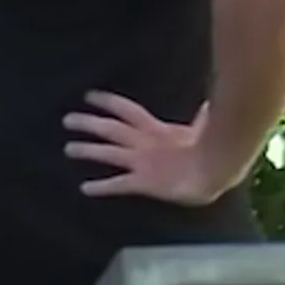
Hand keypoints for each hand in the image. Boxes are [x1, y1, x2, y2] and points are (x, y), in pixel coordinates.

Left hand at [63, 91, 225, 205]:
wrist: (218, 170)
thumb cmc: (216, 150)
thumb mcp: (205, 129)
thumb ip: (202, 117)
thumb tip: (210, 104)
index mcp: (157, 129)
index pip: (126, 110)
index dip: (106, 102)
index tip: (88, 96)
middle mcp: (143, 142)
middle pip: (109, 128)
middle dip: (87, 122)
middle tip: (66, 119)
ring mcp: (142, 162)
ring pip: (107, 153)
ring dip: (86, 150)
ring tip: (68, 149)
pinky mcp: (144, 182)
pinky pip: (118, 184)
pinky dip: (101, 187)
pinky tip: (85, 189)